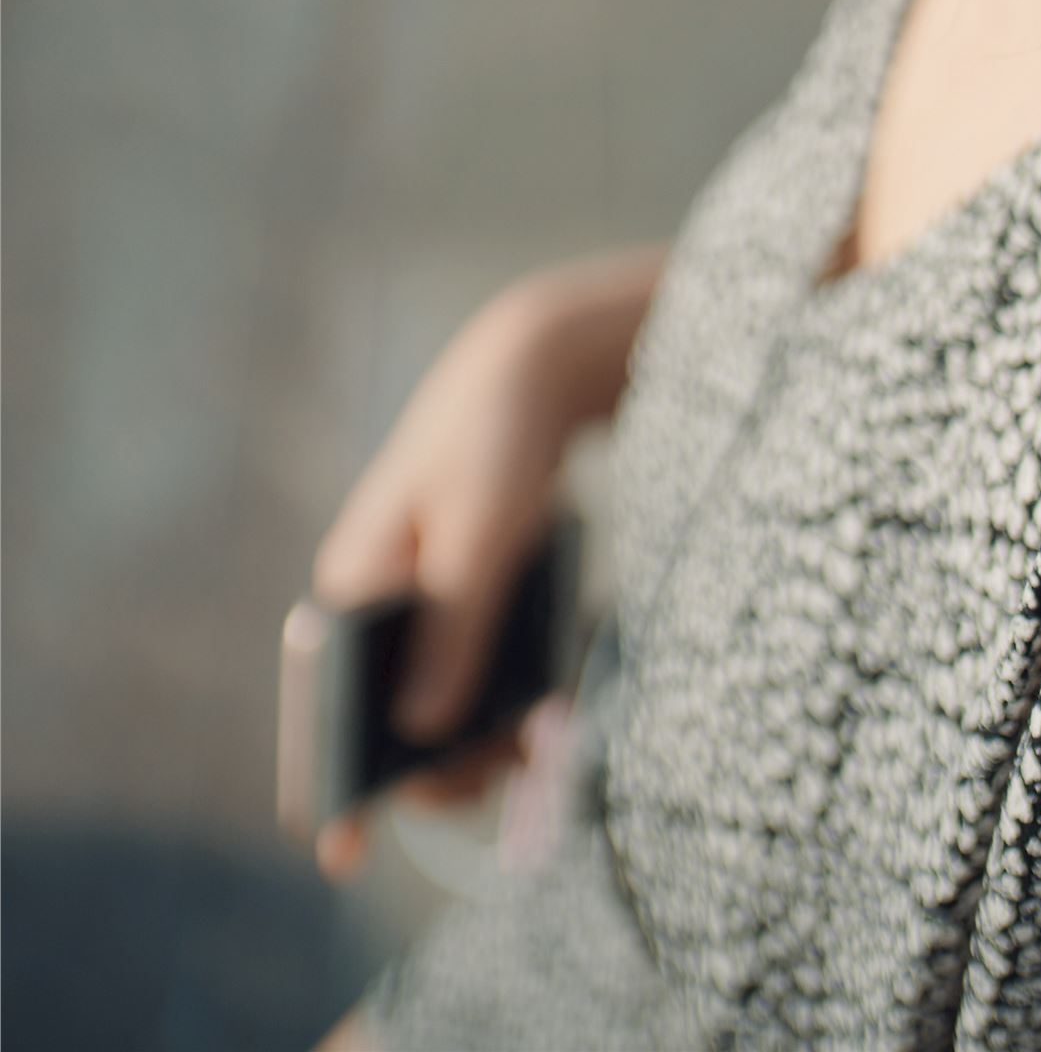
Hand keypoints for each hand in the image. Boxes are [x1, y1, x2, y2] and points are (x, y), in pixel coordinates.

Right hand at [309, 271, 582, 880]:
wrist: (530, 367)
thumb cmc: (497, 444)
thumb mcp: (482, 537)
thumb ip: (455, 630)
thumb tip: (418, 731)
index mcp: (351, 583)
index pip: (318, 702)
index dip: (327, 782)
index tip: (344, 858)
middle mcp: (368, 596)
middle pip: (380, 714)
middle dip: (435, 761)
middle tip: (506, 775)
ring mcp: (409, 595)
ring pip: (428, 696)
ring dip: (473, 733)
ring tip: (534, 750)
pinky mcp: (451, 589)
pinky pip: (459, 664)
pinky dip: (492, 694)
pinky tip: (537, 708)